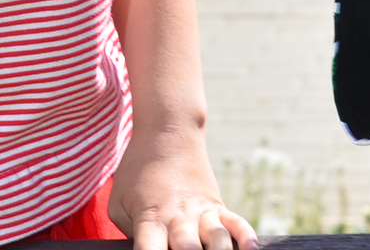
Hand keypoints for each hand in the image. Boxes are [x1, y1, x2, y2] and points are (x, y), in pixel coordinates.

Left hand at [108, 127, 257, 249]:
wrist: (167, 131)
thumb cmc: (137, 169)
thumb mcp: (118, 201)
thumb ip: (129, 232)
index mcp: (150, 217)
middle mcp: (178, 216)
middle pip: (187, 249)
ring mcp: (201, 210)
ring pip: (217, 238)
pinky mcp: (217, 204)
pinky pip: (237, 223)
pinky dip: (246, 237)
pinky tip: (251, 249)